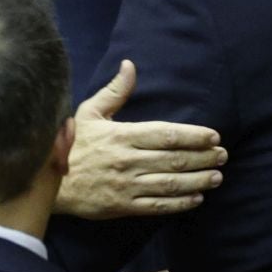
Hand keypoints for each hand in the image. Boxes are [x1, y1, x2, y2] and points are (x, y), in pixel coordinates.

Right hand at [55, 60, 226, 217]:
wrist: (49, 182)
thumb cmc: (72, 144)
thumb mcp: (89, 112)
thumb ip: (115, 91)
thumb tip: (130, 65)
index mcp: (121, 135)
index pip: (166, 134)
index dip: (193, 136)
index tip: (213, 136)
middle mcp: (127, 160)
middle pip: (174, 159)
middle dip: (203, 158)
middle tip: (223, 155)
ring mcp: (126, 185)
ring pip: (171, 183)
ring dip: (198, 180)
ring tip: (217, 176)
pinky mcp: (123, 206)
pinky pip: (158, 205)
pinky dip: (181, 203)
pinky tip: (197, 198)